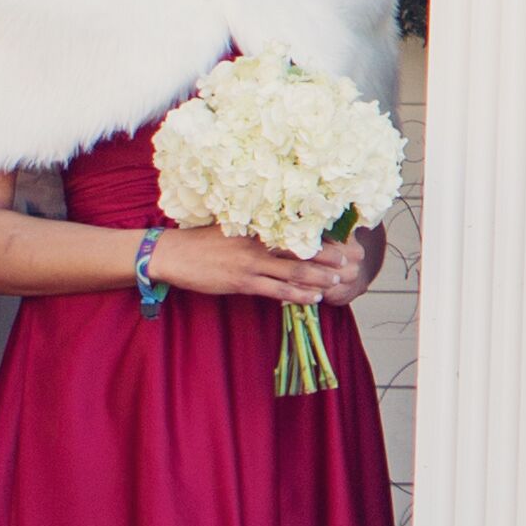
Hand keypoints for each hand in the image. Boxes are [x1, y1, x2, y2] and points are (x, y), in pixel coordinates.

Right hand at [153, 224, 356, 307]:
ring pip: (294, 272)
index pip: (296, 231)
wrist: (172, 254)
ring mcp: (252, 263)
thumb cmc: (201, 242)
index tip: (345, 239)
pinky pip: (277, 290)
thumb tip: (278, 235)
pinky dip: (298, 294)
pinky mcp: (242, 282)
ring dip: (320, 278)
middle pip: (303, 250)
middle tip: (353, 261)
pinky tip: (313, 298)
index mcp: (257, 227)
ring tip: (340, 281)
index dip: (323, 236)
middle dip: (331, 257)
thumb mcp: (232, 228)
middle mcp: (258, 243)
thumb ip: (256, 231)